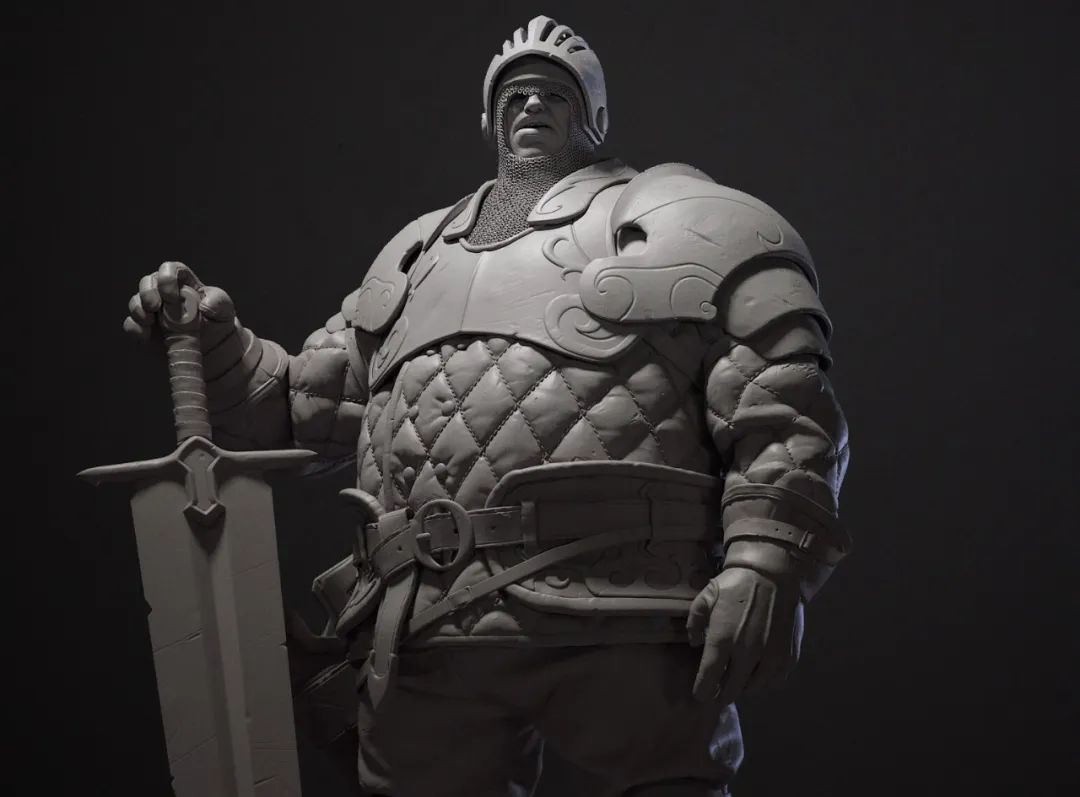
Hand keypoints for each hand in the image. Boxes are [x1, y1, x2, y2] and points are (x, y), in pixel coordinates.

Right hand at [123, 261, 236, 350]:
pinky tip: (145, 335)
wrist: (213, 350)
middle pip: (147, 282)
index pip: (169, 269)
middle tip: (155, 306)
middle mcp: (163, 293)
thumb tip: (204, 305)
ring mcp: (153, 311)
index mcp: (183, 283)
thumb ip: (219, 301)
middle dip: (147, 292)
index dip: (167, 278)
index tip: (172, 295)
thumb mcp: (225, 310)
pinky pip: (131, 325)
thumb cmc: (217, 323)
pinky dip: (135, 328)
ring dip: (138, 309)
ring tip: (149, 320)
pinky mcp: (145, 329)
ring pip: (136, 301)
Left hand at [686, 566, 803, 704]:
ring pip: (753, 688)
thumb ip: (695, 623)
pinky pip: (774, 681)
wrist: (774, 573)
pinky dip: (764, 682)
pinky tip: (757, 675)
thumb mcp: (706, 597)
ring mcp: (770, 657)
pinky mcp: (787, 656)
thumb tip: (695, 643)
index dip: (702, 691)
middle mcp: (746, 654)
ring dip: (743, 687)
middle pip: (731, 689)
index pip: (708, 679)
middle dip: (721, 694)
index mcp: (723, 640)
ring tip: (737, 681)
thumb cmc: (736, 584)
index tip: (700, 695)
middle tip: (717, 693)